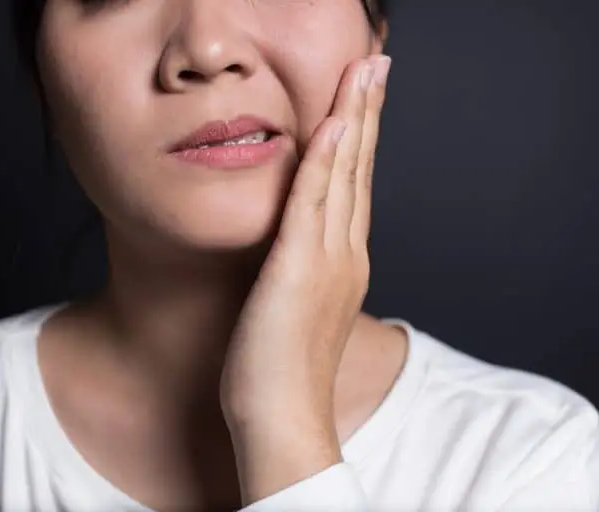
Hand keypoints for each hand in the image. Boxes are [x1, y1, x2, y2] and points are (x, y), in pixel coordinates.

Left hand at [220, 54, 391, 503]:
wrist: (281, 420)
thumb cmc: (281, 373)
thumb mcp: (297, 312)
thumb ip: (303, 275)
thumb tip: (294, 256)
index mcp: (343, 264)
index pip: (353, 188)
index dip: (359, 140)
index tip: (362, 101)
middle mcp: (344, 256)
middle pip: (358, 171)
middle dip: (366, 113)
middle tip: (376, 66)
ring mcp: (326, 261)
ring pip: (343, 176)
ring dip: (354, 120)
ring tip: (363, 73)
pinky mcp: (298, 270)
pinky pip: (313, 204)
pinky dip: (325, 162)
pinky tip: (333, 124)